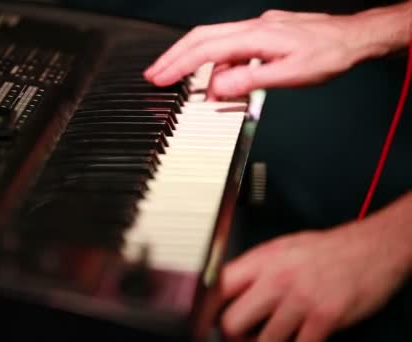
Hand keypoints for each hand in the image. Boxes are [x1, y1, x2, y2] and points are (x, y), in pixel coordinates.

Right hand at [144, 10, 385, 97]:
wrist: (355, 38)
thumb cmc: (329, 55)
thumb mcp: (291, 75)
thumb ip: (250, 81)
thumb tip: (217, 87)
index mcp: (255, 37)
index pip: (206, 50)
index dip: (179, 65)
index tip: (159, 79)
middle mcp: (252, 28)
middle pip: (200, 38)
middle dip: (173, 56)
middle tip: (153, 74)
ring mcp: (256, 29)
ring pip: (212, 40)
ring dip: (192, 60)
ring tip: (179, 81)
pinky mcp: (262, 35)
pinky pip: (229, 47)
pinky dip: (215, 63)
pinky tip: (218, 79)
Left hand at [217, 222, 409, 341]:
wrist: (372, 246)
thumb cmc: (326, 249)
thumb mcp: (281, 248)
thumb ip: (253, 270)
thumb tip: (226, 289)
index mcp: (261, 261)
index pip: (217, 287)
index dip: (206, 310)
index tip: (205, 322)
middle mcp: (276, 279)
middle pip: (232, 322)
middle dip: (234, 336)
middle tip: (243, 337)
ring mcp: (300, 300)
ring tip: (273, 338)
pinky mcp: (324, 318)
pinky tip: (298, 340)